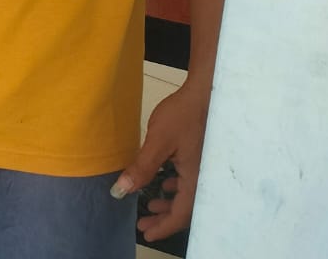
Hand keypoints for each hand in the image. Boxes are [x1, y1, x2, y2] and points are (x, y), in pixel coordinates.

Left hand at [112, 80, 210, 241]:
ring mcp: (205, 168)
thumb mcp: (158, 142)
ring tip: (150, 205)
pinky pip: (190, 181)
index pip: (181, 213)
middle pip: (185, 209)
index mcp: (197, 180)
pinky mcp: (202, 157)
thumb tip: (121, 191)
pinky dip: (175, 187)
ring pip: (187, 195)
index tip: (147, 234)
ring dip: (168, 202)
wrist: (206, 93)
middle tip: (144, 223)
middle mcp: (205, 178)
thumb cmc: (182, 116)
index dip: (164, 226)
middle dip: (164, 218)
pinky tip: (165, 181)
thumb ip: (141, 168)